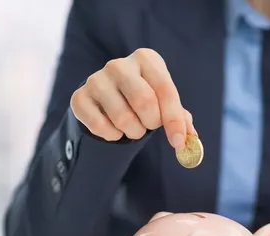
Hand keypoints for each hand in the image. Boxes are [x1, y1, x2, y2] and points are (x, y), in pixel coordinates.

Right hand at [70, 48, 195, 148]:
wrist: (109, 99)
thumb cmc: (146, 99)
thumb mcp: (165, 102)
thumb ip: (180, 118)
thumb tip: (190, 137)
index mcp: (147, 59)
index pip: (165, 90)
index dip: (173, 120)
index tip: (178, 142)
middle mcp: (120, 64)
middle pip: (144, 102)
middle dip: (151, 124)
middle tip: (149, 126)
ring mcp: (96, 79)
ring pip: (123, 118)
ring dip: (133, 132)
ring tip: (133, 127)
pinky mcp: (79, 97)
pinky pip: (101, 127)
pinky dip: (113, 136)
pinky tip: (115, 129)